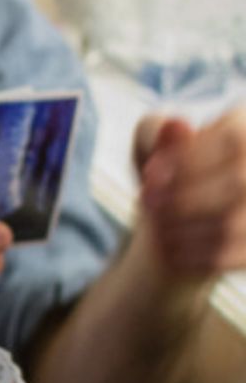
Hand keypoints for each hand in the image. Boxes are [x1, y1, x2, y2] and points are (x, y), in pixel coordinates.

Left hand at [134, 111, 245, 277]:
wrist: (182, 225)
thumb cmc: (168, 176)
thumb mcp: (151, 149)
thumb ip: (155, 133)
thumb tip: (176, 125)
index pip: (234, 140)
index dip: (189, 159)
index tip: (150, 175)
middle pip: (239, 183)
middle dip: (185, 197)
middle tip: (146, 204)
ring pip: (233, 224)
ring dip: (185, 229)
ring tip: (157, 230)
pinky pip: (230, 256)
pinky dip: (196, 256)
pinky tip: (173, 252)